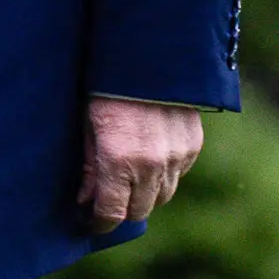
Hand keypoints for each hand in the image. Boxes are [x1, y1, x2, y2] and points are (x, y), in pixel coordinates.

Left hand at [80, 97, 203, 232]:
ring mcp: (177, 156)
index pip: (112, 213)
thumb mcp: (87, 125)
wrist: (150, 55)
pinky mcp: (192, 145)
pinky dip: (164, 175)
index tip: (91, 220)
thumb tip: (85, 200)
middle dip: (122, 210)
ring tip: (129, 180)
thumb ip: (88, 167)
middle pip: (140, 211)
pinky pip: (179, 174)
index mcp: (119, 161)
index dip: (100, 222)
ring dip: (145, 195)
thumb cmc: (107, 87)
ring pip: (162, 196)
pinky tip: (149, 160)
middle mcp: (152, 165)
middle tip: (108, 200)